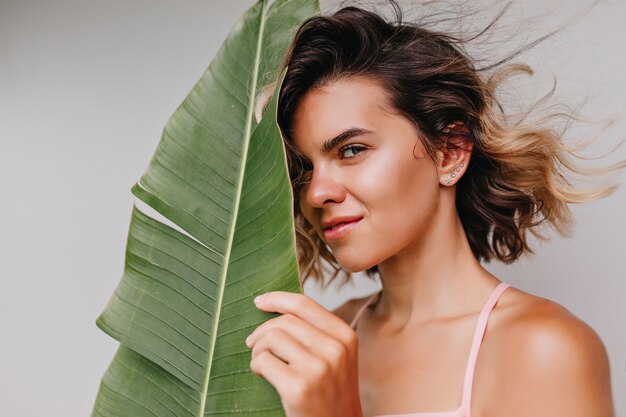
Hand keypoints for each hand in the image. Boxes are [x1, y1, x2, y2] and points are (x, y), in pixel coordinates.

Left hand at [245, 291, 363, 416]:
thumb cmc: (331, 393)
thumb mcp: (337, 357)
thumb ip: (317, 332)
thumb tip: (277, 307)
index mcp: (346, 337)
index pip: (305, 305)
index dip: (278, 299)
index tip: (259, 301)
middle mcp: (335, 350)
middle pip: (285, 321)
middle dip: (262, 331)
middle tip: (253, 344)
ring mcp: (318, 369)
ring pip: (272, 338)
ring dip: (258, 349)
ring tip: (262, 363)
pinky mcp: (298, 388)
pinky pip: (263, 360)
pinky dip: (256, 365)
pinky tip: (262, 374)